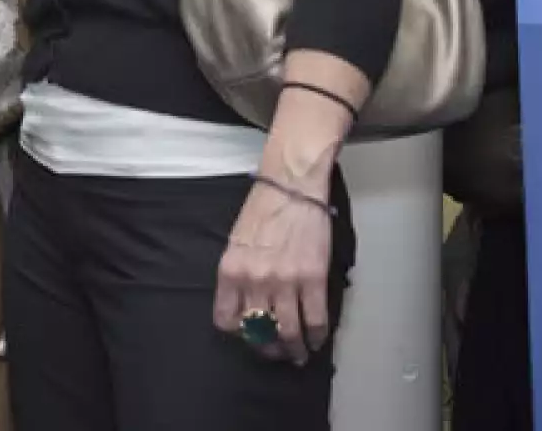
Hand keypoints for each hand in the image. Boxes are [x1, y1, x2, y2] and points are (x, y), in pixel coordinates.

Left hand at [213, 175, 333, 365]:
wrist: (290, 187)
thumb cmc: (262, 210)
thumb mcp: (235, 244)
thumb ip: (238, 276)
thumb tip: (247, 306)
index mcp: (230, 271)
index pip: (226, 320)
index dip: (238, 334)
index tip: (248, 336)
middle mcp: (254, 281)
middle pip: (258, 332)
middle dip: (268, 348)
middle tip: (277, 352)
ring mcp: (284, 282)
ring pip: (288, 332)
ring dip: (294, 349)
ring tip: (298, 353)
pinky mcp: (312, 279)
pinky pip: (314, 320)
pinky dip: (316, 336)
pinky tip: (316, 340)